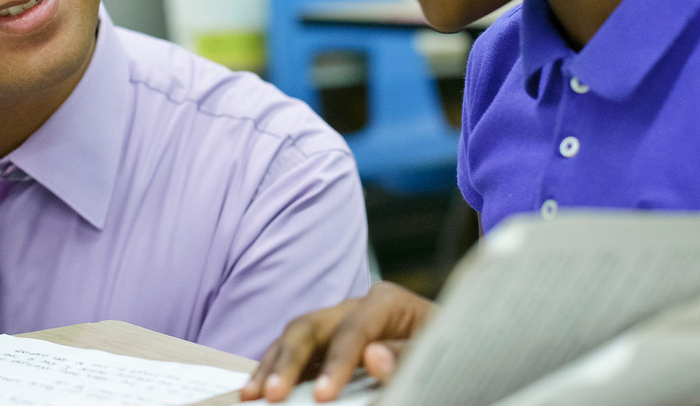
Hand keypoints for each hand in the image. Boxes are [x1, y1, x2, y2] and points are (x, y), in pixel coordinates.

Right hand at [240, 281, 435, 402]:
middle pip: (311, 326)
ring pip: (293, 337)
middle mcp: (354, 308)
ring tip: (252, 395)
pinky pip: (292, 354)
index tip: (323, 396)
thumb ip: (406, 355)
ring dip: (270, 366)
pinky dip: (272, 371)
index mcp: (386, 303)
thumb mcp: (435, 352)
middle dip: (288, 362)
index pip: (354, 329)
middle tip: (273, 395)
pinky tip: (257, 391)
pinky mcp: (326, 344)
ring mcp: (336, 324)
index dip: (337, 363)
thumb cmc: (444, 351)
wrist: (448, 352)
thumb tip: (373, 357)